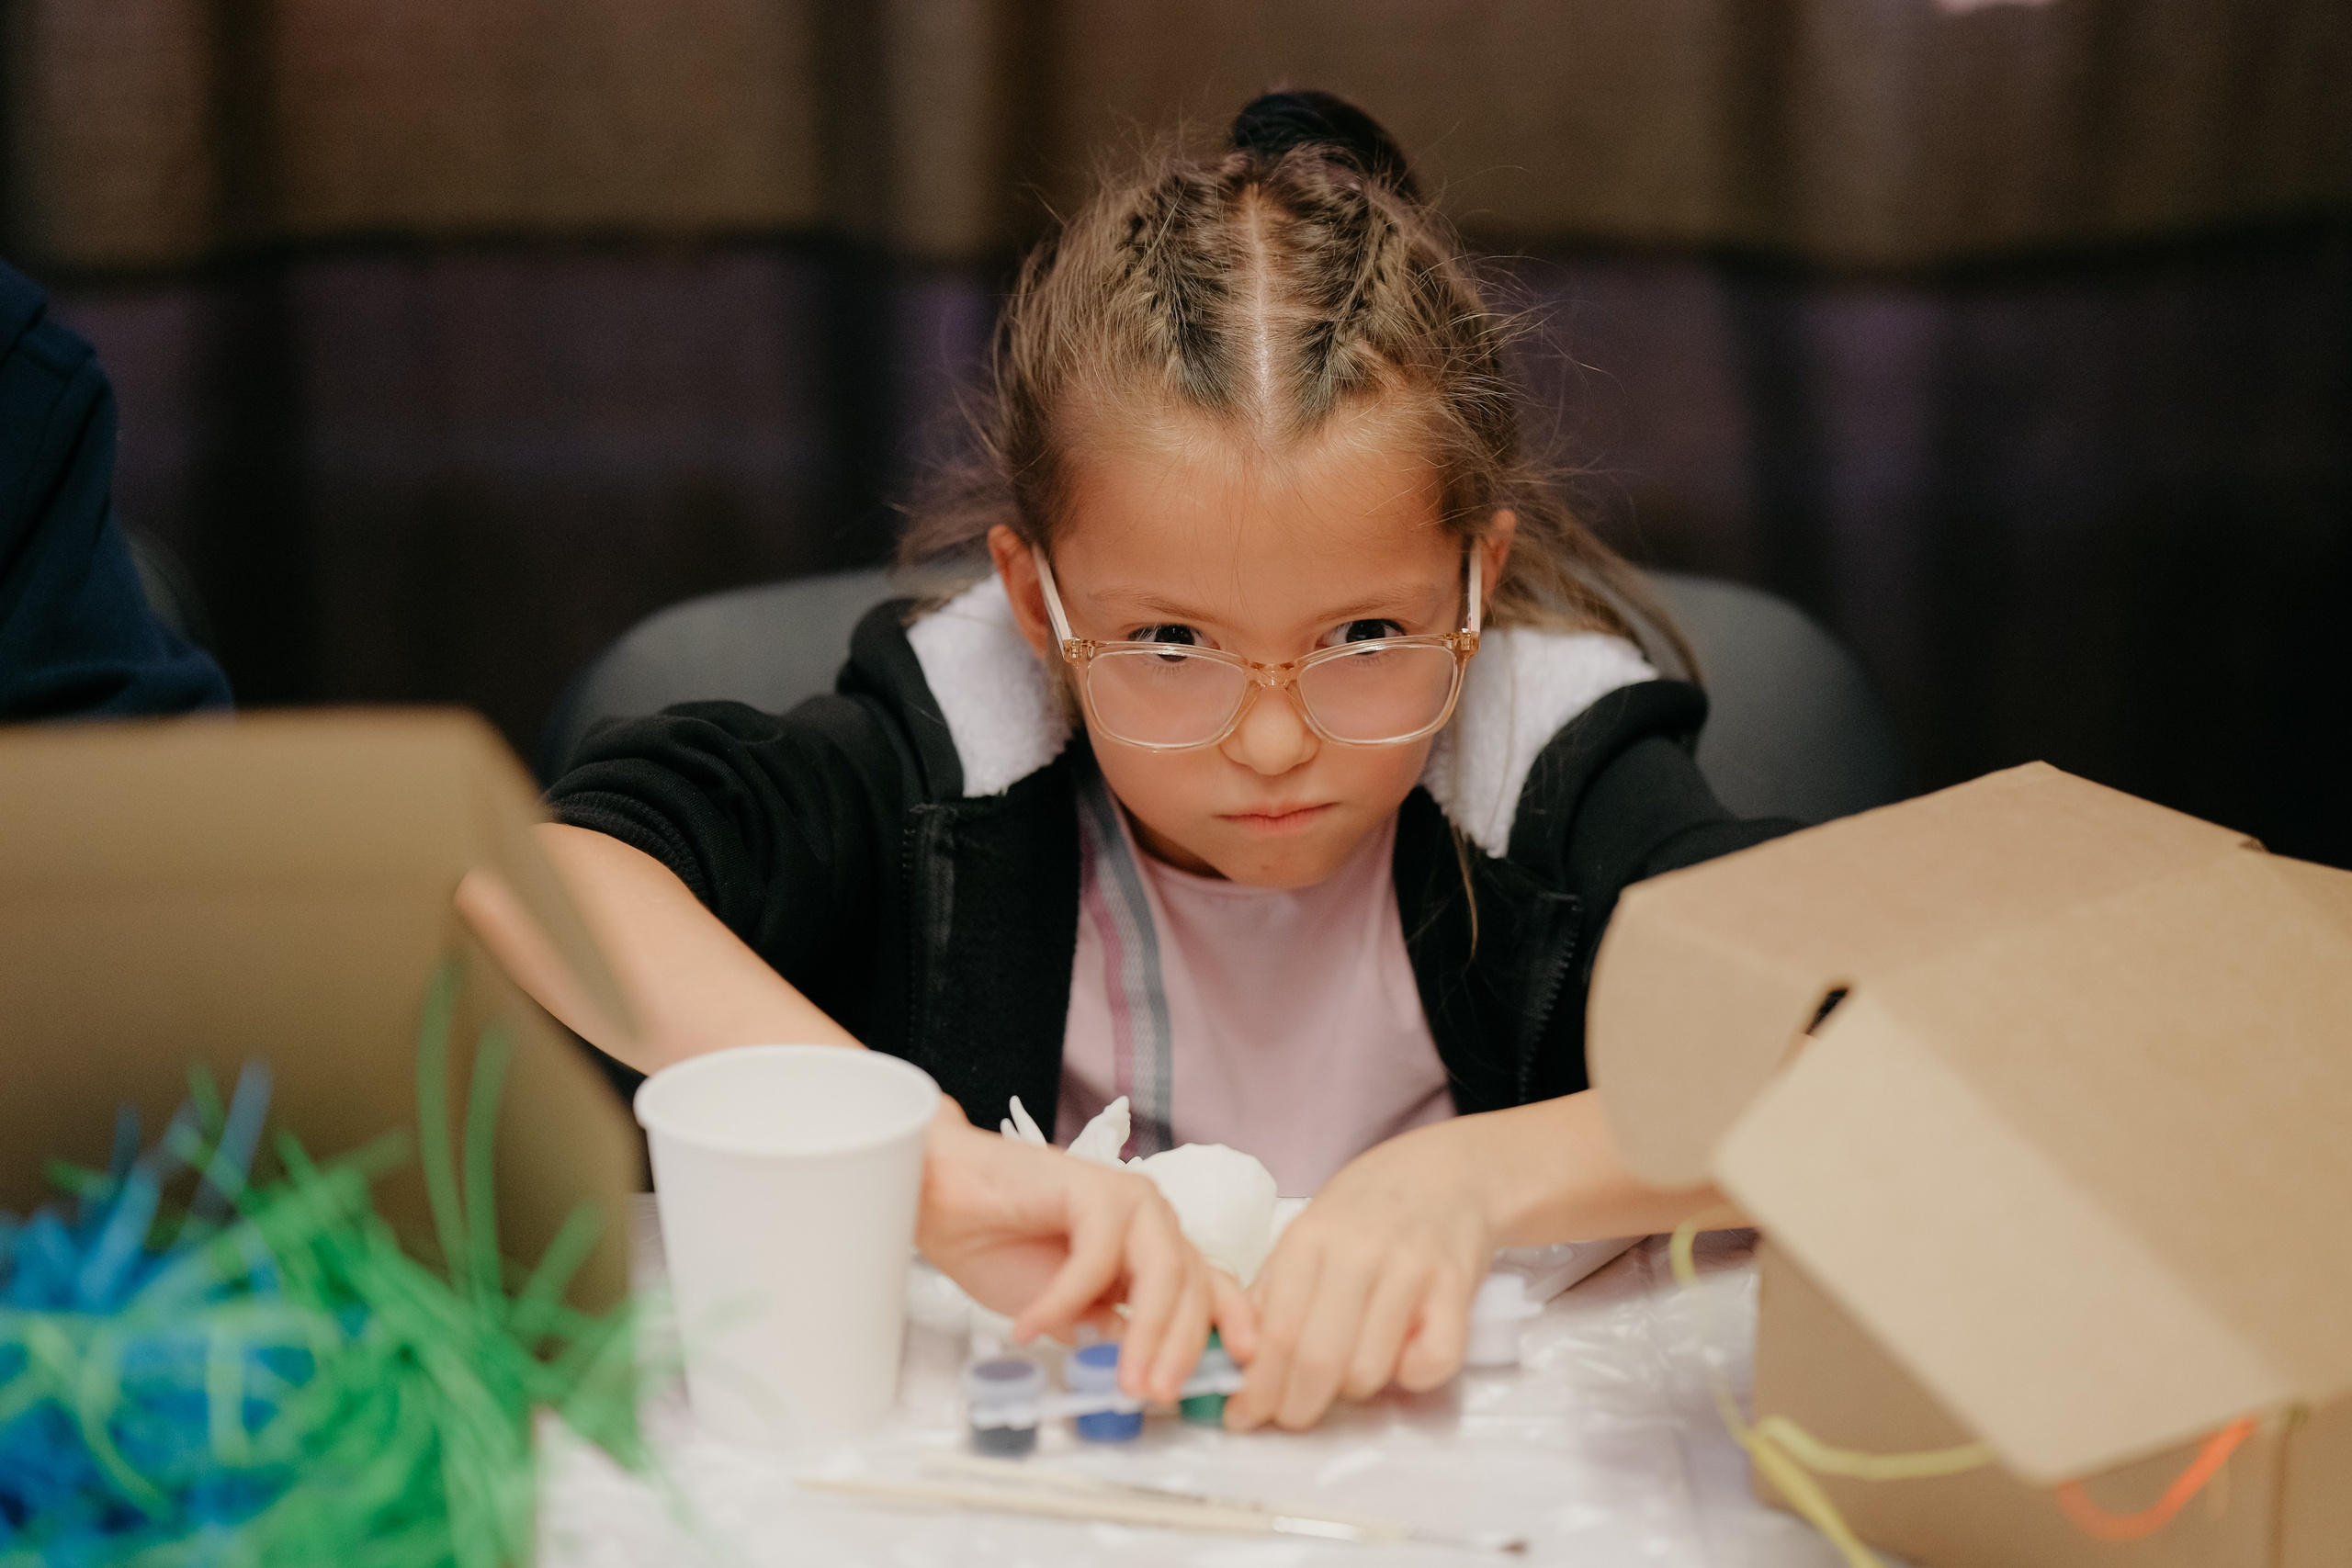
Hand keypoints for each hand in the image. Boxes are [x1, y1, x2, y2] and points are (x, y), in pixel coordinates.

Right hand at [917, 1107, 1255, 1401]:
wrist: (941, 1198)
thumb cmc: (998, 1246)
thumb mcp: (1067, 1311)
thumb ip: (1108, 1330)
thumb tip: (1146, 1368)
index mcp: (1151, 1248)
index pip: (1208, 1286)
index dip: (1229, 1324)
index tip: (1238, 1368)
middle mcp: (1150, 1220)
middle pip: (1191, 1287)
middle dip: (1178, 1348)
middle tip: (1156, 1394)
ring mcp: (1127, 1200)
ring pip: (1161, 1272)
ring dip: (1144, 1332)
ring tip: (1122, 1379)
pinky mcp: (1093, 1188)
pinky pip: (1096, 1257)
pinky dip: (1062, 1300)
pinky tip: (1029, 1326)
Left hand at [1223, 1117, 1493, 1430]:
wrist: (1449, 1172)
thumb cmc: (1368, 1209)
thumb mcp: (1308, 1232)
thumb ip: (1274, 1292)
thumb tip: (1239, 1362)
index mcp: (1310, 1238)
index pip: (1276, 1333)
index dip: (1257, 1388)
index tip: (1244, 1416)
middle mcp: (1359, 1251)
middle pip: (1318, 1360)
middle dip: (1296, 1407)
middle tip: (1291, 1417)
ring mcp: (1411, 1269)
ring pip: (1369, 1370)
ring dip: (1354, 1389)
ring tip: (1352, 1366)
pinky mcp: (1457, 1286)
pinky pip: (1432, 1363)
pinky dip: (1412, 1376)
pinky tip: (1402, 1353)